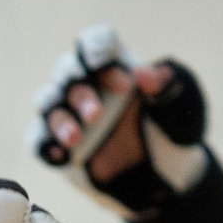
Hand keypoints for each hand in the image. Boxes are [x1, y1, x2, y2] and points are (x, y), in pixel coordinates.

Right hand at [31, 27, 222, 222]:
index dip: (101, 56)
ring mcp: (70, 115)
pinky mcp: (59, 145)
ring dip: (59, 118)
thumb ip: (171, 86)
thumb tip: (145, 75)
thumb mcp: (184, 108)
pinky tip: (60, 156)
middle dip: (78, 90)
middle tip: (97, 115)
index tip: (123, 85)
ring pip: (48, 101)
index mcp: (116, 66)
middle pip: (67, 70)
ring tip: (76, 139)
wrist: (164, 180)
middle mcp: (88, 84)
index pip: (97, 42)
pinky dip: (43, 144)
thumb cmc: (173, 133)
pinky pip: (38, 140)